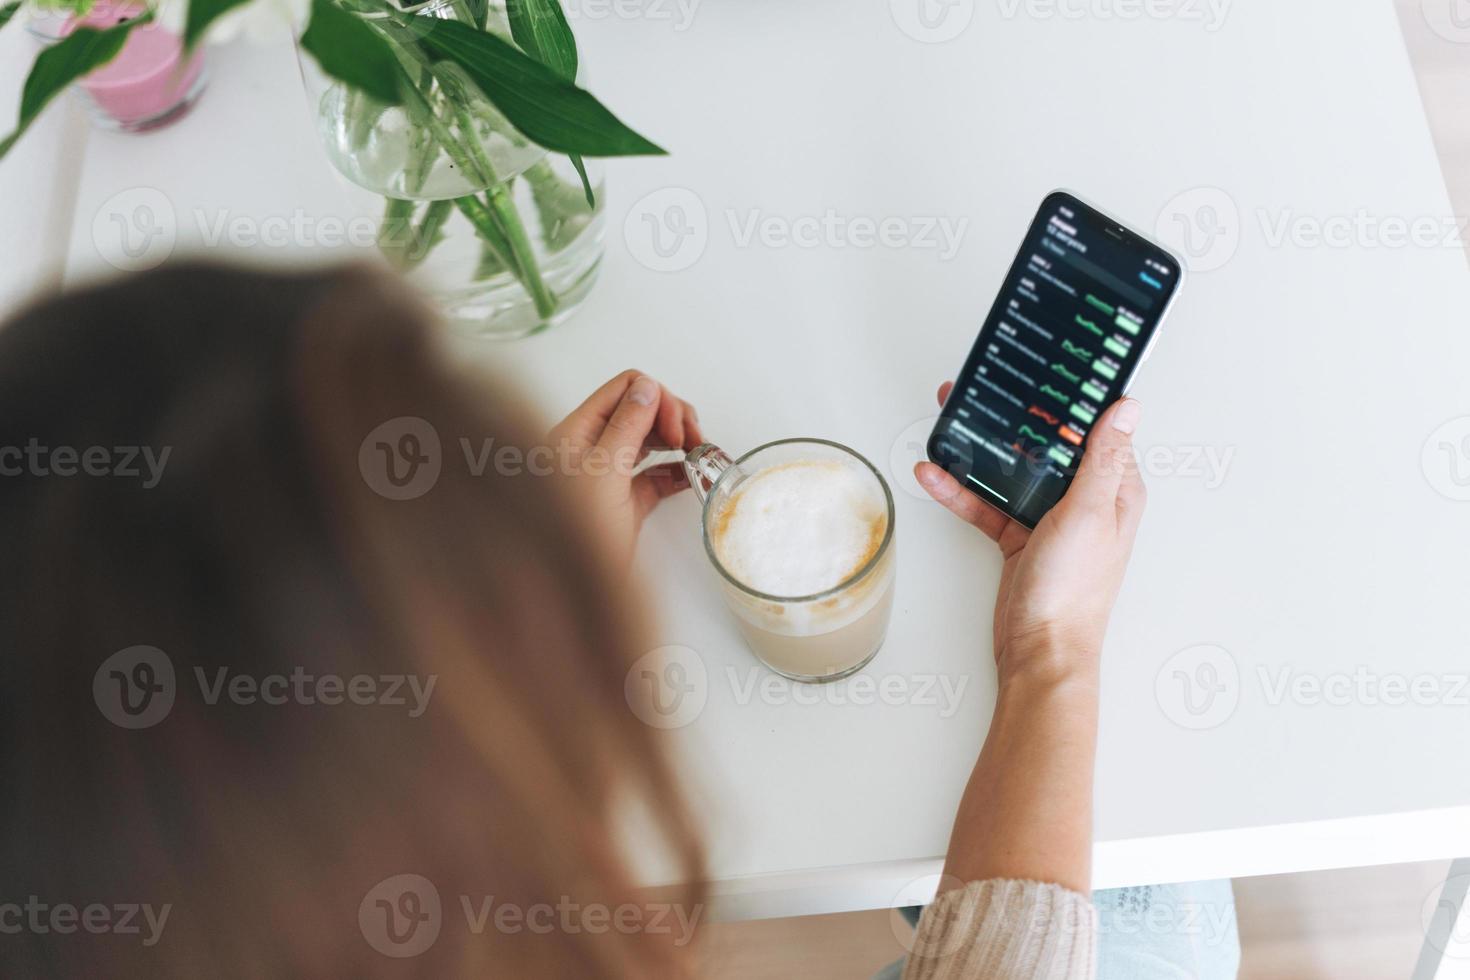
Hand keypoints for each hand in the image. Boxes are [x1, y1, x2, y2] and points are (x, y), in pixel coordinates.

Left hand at [550, 370, 702, 566]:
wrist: (572, 590)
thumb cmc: (572, 536)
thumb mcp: (602, 473)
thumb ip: (626, 426)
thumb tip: (648, 388)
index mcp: (578, 432)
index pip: (624, 390)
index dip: (657, 399)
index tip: (675, 427)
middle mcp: (592, 448)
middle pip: (641, 411)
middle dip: (673, 418)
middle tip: (692, 441)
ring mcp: (610, 474)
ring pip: (651, 441)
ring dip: (679, 441)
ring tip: (698, 455)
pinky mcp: (625, 501)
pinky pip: (657, 475)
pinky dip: (677, 471)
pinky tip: (691, 476)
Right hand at [914, 382, 1145, 682]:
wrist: (1041, 650)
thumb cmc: (1075, 591)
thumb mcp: (1090, 513)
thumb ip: (1102, 459)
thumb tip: (1126, 408)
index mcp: (1114, 490)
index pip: (1096, 430)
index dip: (1072, 401)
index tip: (1048, 371)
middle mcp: (1085, 500)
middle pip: (1048, 446)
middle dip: (1016, 418)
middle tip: (987, 388)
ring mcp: (1050, 519)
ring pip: (1013, 471)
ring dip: (981, 451)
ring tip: (951, 422)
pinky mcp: (1018, 537)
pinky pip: (987, 504)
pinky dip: (961, 490)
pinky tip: (936, 474)